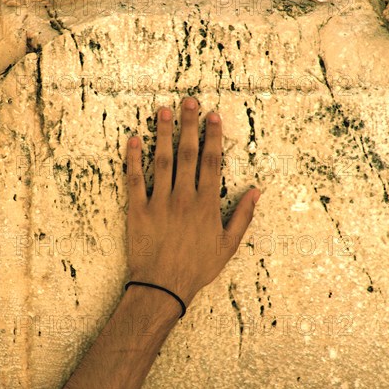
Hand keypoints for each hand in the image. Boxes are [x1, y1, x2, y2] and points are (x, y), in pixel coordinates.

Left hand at [126, 97, 259, 308]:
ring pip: (161, 161)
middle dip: (188, 125)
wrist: (162, 287)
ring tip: (162, 111)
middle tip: (188, 101)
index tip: (212, 115)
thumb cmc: (197, 268)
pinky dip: (132, 160)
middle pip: (186, 154)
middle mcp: (183, 198)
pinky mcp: (137, 211)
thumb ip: (242, 217)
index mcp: (206, 204)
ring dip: (162, 134)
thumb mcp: (228, 246)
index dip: (212, 136)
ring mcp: (159, 203)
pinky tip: (132, 140)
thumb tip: (257, 191)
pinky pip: (134, 180)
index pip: (210, 162)